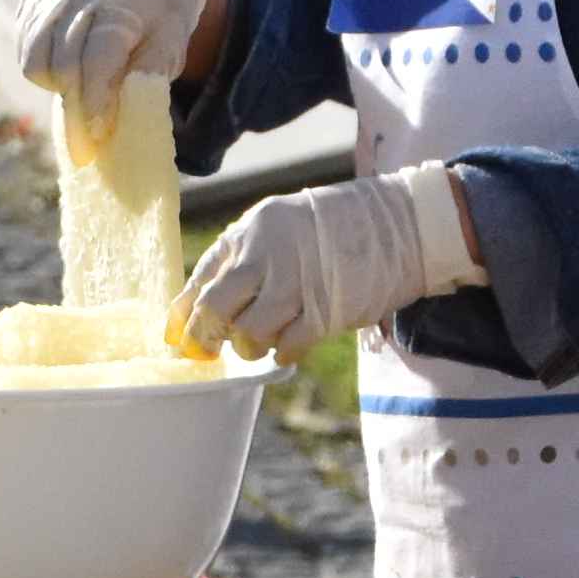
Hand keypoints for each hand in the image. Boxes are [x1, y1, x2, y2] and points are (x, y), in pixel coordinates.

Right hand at [15, 0, 229, 111]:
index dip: (95, 100)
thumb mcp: (171, 46)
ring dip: (56, 84)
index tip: (99, 130)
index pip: (97, 59)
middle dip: (76, 101)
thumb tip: (118, 113)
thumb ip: (148, 75)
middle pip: (62, 65)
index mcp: (121, 1)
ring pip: (33, 60)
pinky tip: (68, 63)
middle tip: (91, 121)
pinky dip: (43, 67)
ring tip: (82, 84)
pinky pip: (25, 49)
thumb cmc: (159, 20)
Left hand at [182, 163, 481, 363]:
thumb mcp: (281, 225)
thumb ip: (245, 259)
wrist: (400, 225)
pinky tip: (286, 348)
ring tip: (261, 342)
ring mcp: (298, 283)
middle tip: (208, 351)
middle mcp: (268, 254)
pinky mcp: (326, 310)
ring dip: (249, 346)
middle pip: (216, 308)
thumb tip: (205, 303)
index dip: (184, 314)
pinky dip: (282, 352)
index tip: (178, 336)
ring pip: (250, 333)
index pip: (202, 277)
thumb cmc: (336, 228)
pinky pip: (288, 345)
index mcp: (252, 230)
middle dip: (206, 337)